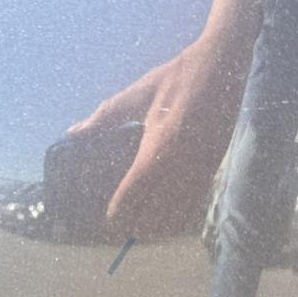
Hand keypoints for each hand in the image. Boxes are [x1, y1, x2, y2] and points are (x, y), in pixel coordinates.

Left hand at [68, 0, 262, 237]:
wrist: (223, 65)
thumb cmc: (176, 77)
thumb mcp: (138, 94)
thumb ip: (105, 116)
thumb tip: (73, 132)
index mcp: (160, 144)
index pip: (135, 187)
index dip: (120, 207)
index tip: (109, 218)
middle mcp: (182, 161)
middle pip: (156, 207)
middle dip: (138, 221)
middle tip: (122, 230)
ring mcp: (201, 166)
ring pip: (179, 210)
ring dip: (160, 224)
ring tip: (143, 231)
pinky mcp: (214, 166)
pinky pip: (197, 201)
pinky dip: (182, 215)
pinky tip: (170, 221)